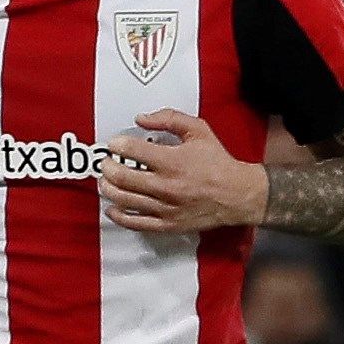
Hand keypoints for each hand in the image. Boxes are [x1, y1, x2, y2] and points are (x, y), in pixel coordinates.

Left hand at [98, 108, 268, 234]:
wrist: (238, 194)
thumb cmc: (218, 162)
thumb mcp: (198, 130)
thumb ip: (169, 119)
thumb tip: (141, 119)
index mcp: (172, 161)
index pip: (132, 150)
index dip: (117, 144)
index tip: (114, 144)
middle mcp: (166, 185)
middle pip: (122, 176)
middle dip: (108, 167)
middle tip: (106, 162)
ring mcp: (165, 207)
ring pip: (124, 199)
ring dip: (108, 188)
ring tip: (105, 181)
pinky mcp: (167, 224)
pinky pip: (135, 222)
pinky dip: (118, 216)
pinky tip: (112, 208)